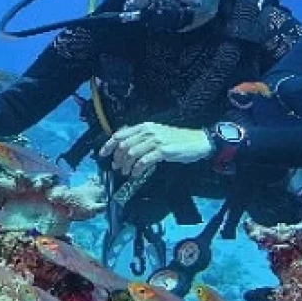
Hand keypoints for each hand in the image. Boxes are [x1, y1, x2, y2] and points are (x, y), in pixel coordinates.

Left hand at [97, 122, 213, 176]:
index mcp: (145, 126)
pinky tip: (136, 174)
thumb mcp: (158, 134)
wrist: (198, 141)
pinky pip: (144, 161)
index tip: (102, 154)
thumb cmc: (178, 139)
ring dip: (126, 165)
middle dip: (117, 158)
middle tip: (116, 167)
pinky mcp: (163, 151)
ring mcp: (156, 141)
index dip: (108, 145)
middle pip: (123, 145)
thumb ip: (143, 137)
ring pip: (131, 153)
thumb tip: (126, 146)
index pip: (120, 134)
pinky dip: (137, 169)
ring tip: (126, 172)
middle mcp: (148, 131)